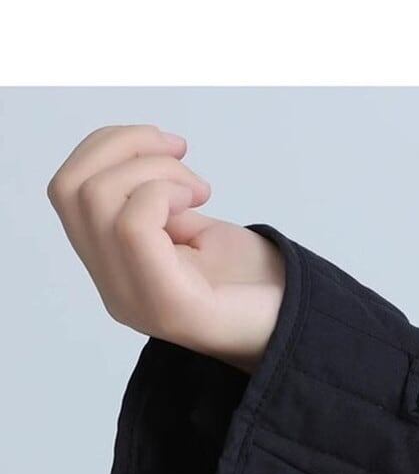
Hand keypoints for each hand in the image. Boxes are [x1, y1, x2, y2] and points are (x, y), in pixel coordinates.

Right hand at [47, 124, 284, 373]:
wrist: (293, 327)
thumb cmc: (253, 283)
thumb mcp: (196, 233)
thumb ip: (157, 207)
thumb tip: (144, 168)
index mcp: (117, 269)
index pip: (70, 191)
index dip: (108, 146)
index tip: (168, 146)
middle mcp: (114, 288)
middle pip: (71, 188)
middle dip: (124, 145)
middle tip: (180, 151)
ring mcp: (135, 299)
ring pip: (96, 199)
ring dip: (152, 169)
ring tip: (197, 188)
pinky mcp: (167, 303)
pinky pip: (132, 226)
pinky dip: (163, 192)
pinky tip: (198, 202)